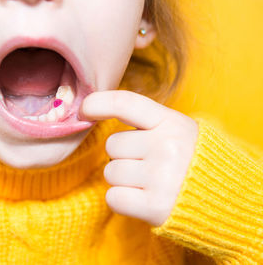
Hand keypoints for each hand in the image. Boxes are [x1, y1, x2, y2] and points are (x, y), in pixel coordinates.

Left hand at [80, 90, 198, 226]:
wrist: (224, 198)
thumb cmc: (190, 161)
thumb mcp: (176, 131)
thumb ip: (144, 122)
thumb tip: (94, 110)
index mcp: (172, 123)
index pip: (125, 103)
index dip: (98, 102)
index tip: (84, 109)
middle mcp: (167, 146)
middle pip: (112, 146)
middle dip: (121, 156)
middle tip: (146, 164)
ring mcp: (162, 177)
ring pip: (110, 173)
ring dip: (122, 180)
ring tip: (148, 182)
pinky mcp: (156, 206)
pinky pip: (113, 197)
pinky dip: (121, 200)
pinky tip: (141, 198)